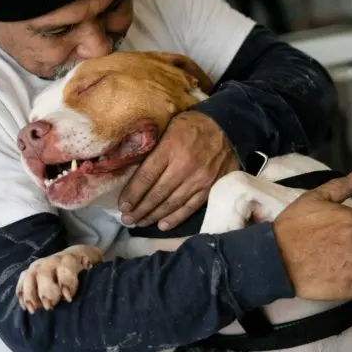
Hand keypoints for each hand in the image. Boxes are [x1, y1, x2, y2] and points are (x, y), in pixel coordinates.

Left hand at [118, 110, 238, 229]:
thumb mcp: (169, 126)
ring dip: (153, 216)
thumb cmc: (193, 125)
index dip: (132, 194)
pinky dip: (175, 218)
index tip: (122, 205)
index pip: (146, 176)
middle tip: (126, 219)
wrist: (228, 127)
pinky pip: (189, 208)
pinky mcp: (210, 188)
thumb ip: (153, 146)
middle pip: (156, 194)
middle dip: (139, 209)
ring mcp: (198, 180)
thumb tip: (131, 164)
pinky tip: (162, 225)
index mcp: (170, 148)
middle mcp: (183, 167)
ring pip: (171, 204)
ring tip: (139, 223)